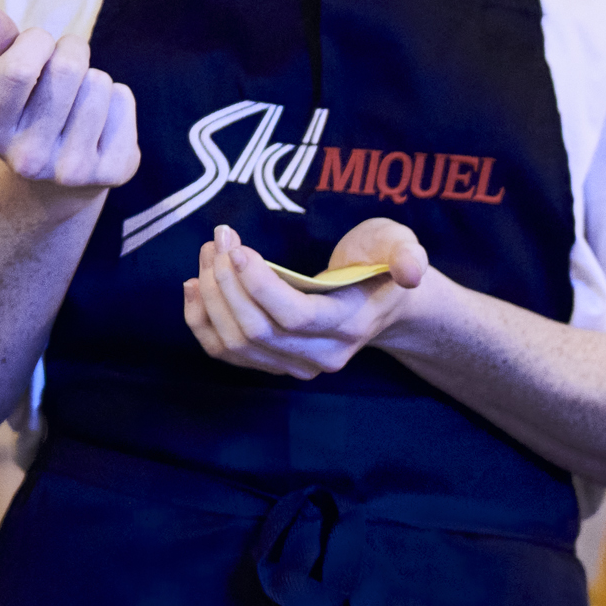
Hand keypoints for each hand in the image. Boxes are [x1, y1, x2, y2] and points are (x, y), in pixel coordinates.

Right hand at [0, 4, 139, 190]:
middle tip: (66, 62)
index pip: (18, 70)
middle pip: (66, 69)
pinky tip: (101, 119)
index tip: (39, 41)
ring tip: (79, 98)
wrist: (60, 180)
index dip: (35, 41)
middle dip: (70, 50)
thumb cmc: (30, 112)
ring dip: (93, 78)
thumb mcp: (5, 80)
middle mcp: (29, 157)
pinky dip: (116, 98)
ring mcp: (73, 168)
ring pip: (98, 82)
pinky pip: (123, 100)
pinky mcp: (114, 169)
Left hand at [184, 219, 430, 378]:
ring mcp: (295, 364)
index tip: (238, 248)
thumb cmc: (383, 265)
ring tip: (209, 253)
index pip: (294, 317)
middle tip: (219, 240)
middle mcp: (322, 354)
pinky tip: (195, 285)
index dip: (259, 285)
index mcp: (350, 323)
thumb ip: (408, 254)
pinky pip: (225, 351)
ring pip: (236, 343)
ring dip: (212, 297)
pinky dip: (202, 321)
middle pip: (257, 331)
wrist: (381, 303)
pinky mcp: (272, 363)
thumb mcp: (401, 245)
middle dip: (227, 283)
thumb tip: (410, 271)